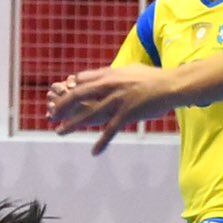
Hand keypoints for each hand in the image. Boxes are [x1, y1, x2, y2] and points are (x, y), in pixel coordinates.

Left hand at [49, 66, 180, 154]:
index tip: (60, 96)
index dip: (69, 88)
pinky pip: (111, 130)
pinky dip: (102, 142)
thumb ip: (114, 73)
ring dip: (72, 124)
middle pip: (78, 95)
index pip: (82, 80)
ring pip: (89, 114)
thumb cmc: (153, 78)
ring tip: (59, 132)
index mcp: (109, 75)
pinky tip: (94, 152)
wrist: (171, 86)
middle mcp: (109, 86)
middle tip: (52, 114)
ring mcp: (117, 100)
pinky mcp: (127, 114)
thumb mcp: (130, 70)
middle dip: (62, 105)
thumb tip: (103, 75)